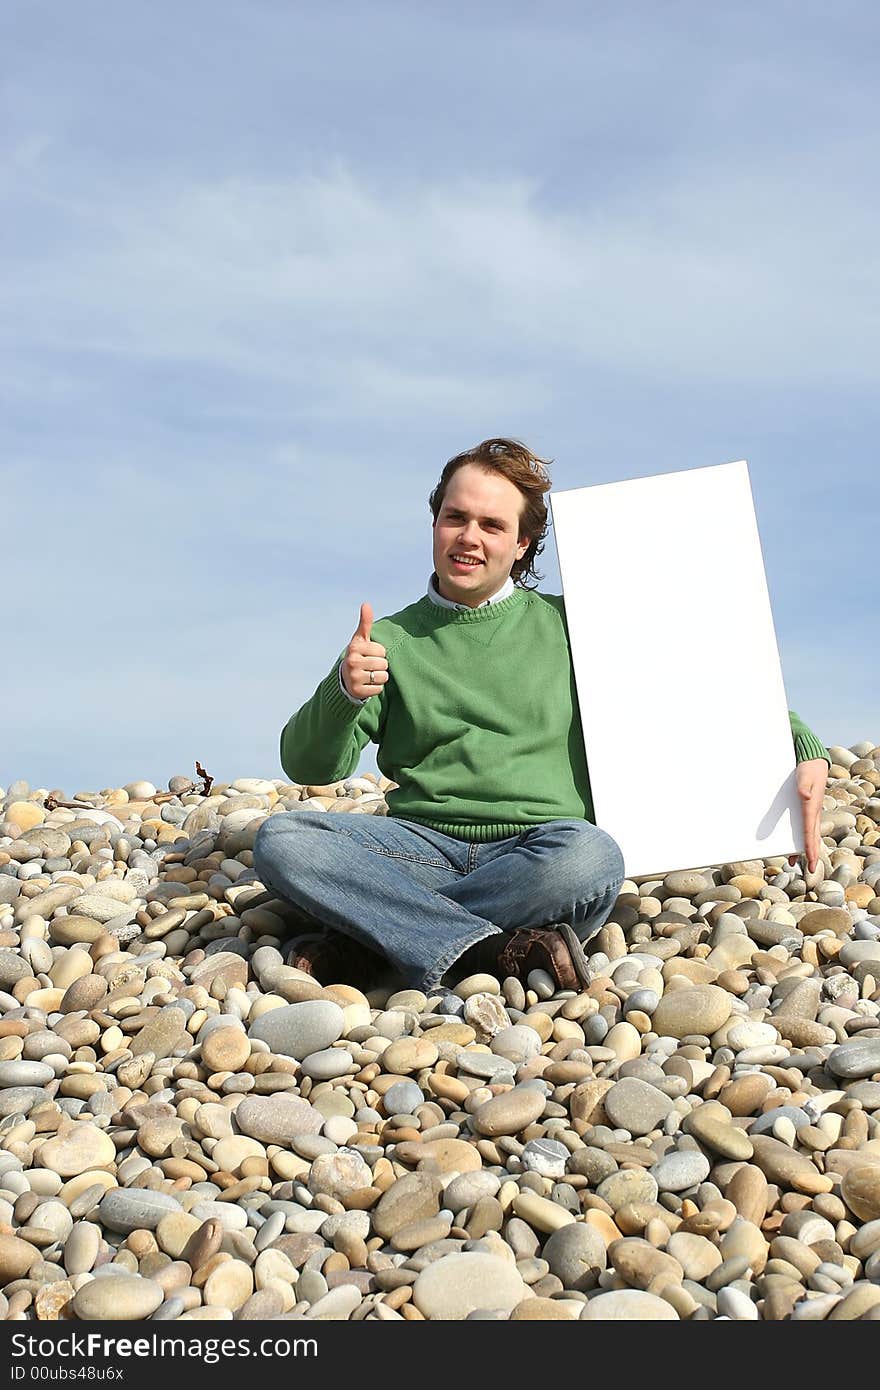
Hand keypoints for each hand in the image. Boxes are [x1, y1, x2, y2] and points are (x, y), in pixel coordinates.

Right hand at [341, 602, 387, 699]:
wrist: (345, 679)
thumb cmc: (358, 655)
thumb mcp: (360, 639)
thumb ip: (365, 623)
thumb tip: (366, 604)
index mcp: (354, 648)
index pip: (382, 651)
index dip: (379, 654)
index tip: (369, 655)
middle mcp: (352, 662)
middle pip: (383, 664)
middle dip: (380, 666)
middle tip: (369, 666)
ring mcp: (354, 678)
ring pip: (382, 677)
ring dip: (379, 678)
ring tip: (369, 675)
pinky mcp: (358, 691)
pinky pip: (379, 689)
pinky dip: (375, 688)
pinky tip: (367, 684)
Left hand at [788, 758, 828, 873]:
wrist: (813, 762)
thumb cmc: (808, 769)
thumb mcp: (804, 776)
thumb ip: (803, 786)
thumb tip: (804, 796)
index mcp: (812, 807)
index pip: (810, 831)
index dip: (810, 846)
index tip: (811, 860)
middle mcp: (814, 812)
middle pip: (813, 837)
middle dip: (812, 854)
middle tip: (812, 870)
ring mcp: (811, 811)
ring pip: (810, 834)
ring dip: (806, 848)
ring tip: (796, 863)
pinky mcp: (807, 809)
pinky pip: (805, 827)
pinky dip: (802, 837)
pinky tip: (792, 844)